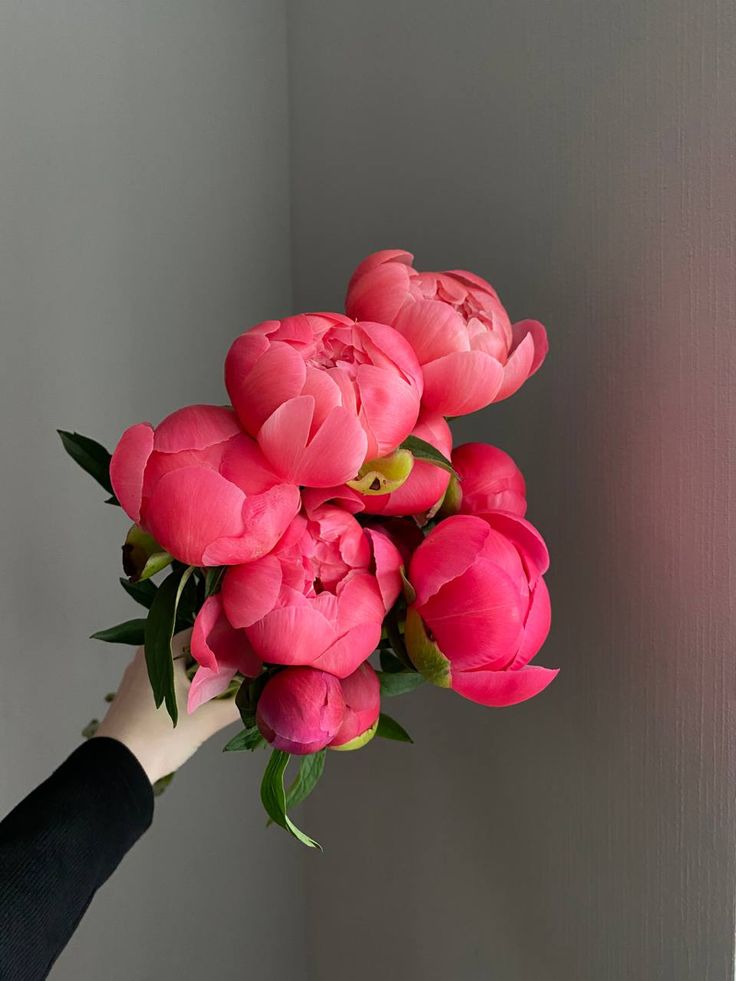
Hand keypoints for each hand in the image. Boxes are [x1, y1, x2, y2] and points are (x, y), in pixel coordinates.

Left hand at [94, 631, 238, 783]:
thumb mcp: (206, 720)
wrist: (117, 767)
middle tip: (242, 662)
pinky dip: (183, 680)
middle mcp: (147, 655)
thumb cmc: (160, 736)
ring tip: (225, 679)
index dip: (228, 636)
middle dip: (216, 653)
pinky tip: (199, 694)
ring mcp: (137, 673)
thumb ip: (237, 703)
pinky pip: (164, 676)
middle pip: (190, 645)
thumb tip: (259, 693)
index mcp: (163, 650)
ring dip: (199, 668)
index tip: (248, 645)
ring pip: (176, 661)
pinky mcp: (133, 692)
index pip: (203, 630)